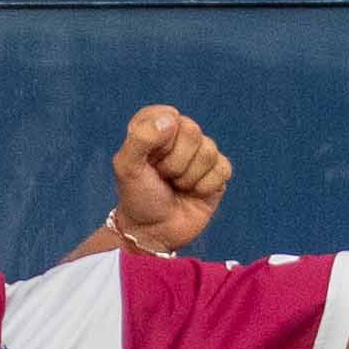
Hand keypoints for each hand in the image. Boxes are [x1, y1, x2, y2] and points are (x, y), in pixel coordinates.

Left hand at [107, 105, 229, 252]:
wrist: (153, 232)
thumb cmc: (137, 197)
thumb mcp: (126, 167)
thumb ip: (140, 138)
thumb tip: (172, 119)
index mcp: (156, 126)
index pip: (169, 115)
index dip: (160, 141)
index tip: (148, 159)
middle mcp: (180, 136)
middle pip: (193, 132)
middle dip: (174, 162)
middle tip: (163, 177)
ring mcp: (201, 154)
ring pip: (209, 151)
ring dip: (188, 177)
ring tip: (176, 186)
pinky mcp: (218, 173)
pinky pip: (223, 169)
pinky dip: (205, 187)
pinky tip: (193, 194)